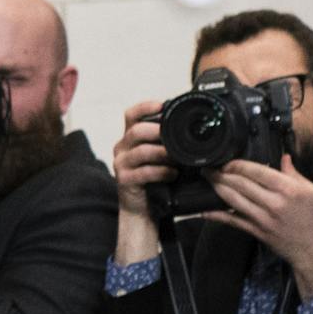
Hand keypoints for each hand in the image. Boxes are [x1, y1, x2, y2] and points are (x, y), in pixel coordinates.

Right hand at [111, 99, 169, 263]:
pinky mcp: (124, 180)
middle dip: (157, 132)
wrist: (143, 208)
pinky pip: (143, 172)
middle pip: (136, 131)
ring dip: (163, 153)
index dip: (145, 107)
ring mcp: (120, 164)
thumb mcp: (160, 156)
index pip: (131, 115)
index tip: (162, 105)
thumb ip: (167, 142)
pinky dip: (161, 172)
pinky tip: (172, 174)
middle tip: (174, 138)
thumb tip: (192, 128)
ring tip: (177, 160)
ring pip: (141, 151)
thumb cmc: (155, 180)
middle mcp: (122, 148)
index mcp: (130, 138)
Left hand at [202, 156, 312, 296]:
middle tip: (209, 167)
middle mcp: (273, 203)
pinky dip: (216, 215)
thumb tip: (284, 158)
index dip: (238, 164)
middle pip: (241, 184)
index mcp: (288, 190)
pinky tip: (203, 210)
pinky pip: (232, 221)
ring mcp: (262, 219)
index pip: (257, 172)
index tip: (227, 160)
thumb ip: (295, 174)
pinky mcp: (255, 231)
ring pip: (233, 200)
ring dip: (217, 188)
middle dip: (222, 173)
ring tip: (207, 179)